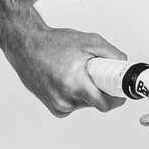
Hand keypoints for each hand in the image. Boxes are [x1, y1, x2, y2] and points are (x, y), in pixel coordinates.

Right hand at [0, 11, 126, 116]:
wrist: (25, 46)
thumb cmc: (53, 43)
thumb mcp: (88, 41)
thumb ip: (111, 53)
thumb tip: (123, 63)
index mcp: (75, 84)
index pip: (105, 104)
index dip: (117, 98)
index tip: (120, 91)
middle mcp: (65, 99)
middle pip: (96, 103)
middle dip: (102, 90)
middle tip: (99, 74)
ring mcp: (57, 105)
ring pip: (85, 104)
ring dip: (88, 92)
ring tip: (78, 73)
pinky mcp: (53, 107)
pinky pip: (73, 105)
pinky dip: (76, 95)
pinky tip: (68, 80)